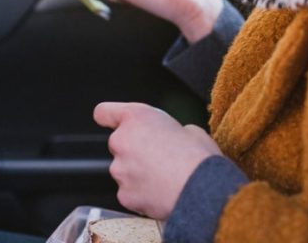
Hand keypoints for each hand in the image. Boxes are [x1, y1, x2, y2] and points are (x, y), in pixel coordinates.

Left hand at [93, 101, 222, 219]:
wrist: (202, 190)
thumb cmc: (199, 158)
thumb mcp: (190, 130)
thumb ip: (170, 130)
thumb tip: (174, 138)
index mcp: (136, 118)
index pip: (104, 112)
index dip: (108, 117)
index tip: (109, 121)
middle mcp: (122, 141)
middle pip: (118, 144)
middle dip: (134, 151)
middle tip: (159, 158)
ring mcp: (120, 170)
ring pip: (124, 171)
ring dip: (137, 173)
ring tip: (163, 178)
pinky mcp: (124, 195)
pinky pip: (130, 193)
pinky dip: (141, 194)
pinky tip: (161, 194)